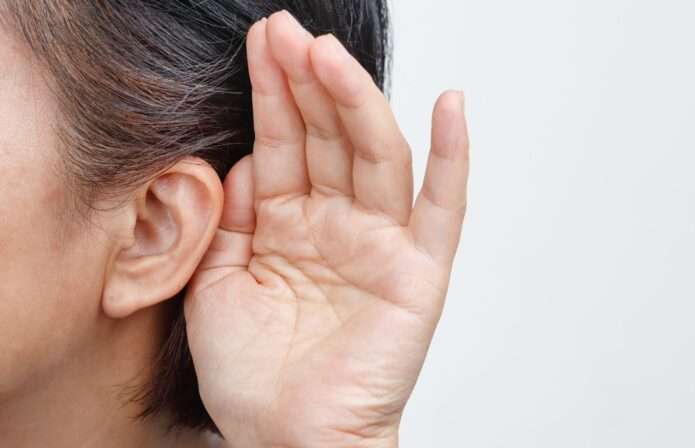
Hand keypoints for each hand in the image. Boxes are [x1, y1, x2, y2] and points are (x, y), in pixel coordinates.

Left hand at [184, 10, 469, 447]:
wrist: (287, 440)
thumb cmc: (253, 376)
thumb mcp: (216, 282)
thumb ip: (232, 218)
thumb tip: (246, 158)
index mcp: (289, 225)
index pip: (285, 143)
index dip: (274, 93)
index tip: (262, 43)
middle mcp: (338, 225)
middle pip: (329, 137)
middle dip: (309, 83)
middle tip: (290, 34)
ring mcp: (381, 244)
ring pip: (375, 158)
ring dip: (357, 104)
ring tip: (329, 56)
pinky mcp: (419, 273)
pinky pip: (442, 209)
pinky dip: (452, 159)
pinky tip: (450, 107)